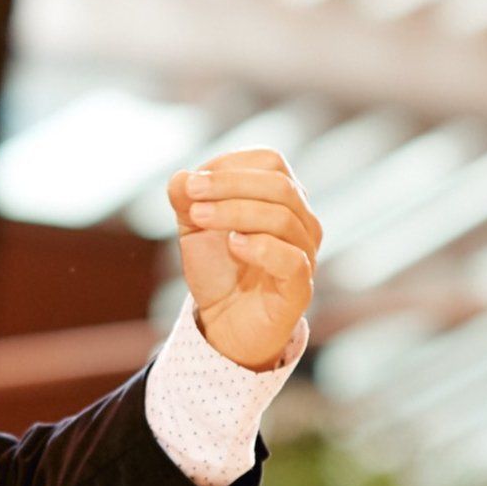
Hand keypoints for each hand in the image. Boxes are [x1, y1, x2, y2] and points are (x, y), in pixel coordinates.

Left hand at [166, 148, 319, 370]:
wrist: (224, 323)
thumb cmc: (218, 269)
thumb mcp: (193, 228)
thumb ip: (186, 199)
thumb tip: (181, 177)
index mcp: (281, 199)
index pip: (270, 162)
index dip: (229, 166)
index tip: (192, 182)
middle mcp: (301, 221)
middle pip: (279, 185)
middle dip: (229, 185)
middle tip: (191, 193)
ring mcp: (305, 253)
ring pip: (283, 217)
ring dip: (234, 212)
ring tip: (199, 218)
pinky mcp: (300, 287)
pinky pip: (292, 259)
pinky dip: (261, 247)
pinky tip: (233, 245)